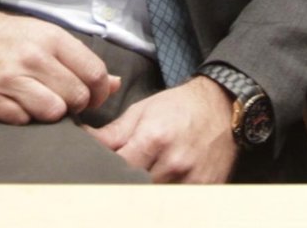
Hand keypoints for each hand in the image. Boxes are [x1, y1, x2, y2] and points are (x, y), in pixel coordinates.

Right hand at [0, 11, 119, 124]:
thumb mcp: (46, 36)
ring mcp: (8, 77)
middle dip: (73, 103)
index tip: (89, 96)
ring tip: (37, 100)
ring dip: (48, 112)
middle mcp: (31, 56)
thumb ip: (80, 59)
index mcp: (50, 37)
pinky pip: (22, 120)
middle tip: (60, 97)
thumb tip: (115, 84)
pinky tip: (14, 101)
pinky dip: (21, 115)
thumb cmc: (9, 38)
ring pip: (53, 112)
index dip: (98, 92)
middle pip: (77, 97)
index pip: (95, 74)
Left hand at [87, 76, 237, 182]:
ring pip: (154, 196)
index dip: (104, 167)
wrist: (222, 108)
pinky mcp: (205, 190)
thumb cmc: (178, 107)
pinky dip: (163, 194)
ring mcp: (192, 180)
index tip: (97, 164)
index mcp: (154, 139)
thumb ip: (113, 132)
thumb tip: (84, 140)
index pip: (118, 165)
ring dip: (142, 189)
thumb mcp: (141, 111)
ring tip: (137, 177)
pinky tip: (157, 183)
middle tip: (116, 172)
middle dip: (121, 180)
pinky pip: (176, 199)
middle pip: (135, 185)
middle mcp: (174, 163)